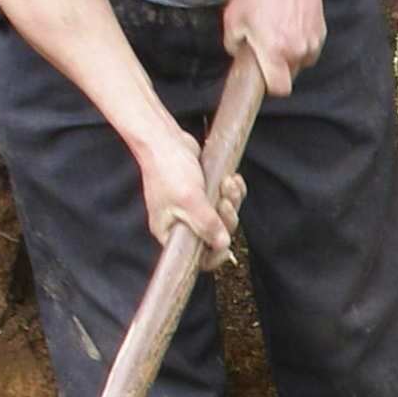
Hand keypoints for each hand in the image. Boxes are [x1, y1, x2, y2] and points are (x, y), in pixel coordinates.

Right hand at [132, 121, 240, 260]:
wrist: (164, 138)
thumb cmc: (169, 169)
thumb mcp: (189, 200)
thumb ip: (206, 224)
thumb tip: (222, 244)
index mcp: (170, 232)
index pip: (196, 258)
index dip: (214, 254)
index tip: (225, 243)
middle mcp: (181, 223)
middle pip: (215, 236)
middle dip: (227, 219)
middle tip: (225, 202)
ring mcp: (193, 208)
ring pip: (223, 216)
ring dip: (232, 201)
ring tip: (228, 183)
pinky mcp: (203, 192)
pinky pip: (225, 199)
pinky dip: (232, 191)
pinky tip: (232, 179)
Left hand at [223, 0, 325, 95]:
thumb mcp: (234, 16)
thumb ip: (233, 43)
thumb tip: (238, 53)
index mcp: (275, 52)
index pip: (280, 89)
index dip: (271, 86)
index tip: (264, 75)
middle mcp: (297, 52)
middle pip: (290, 76)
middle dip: (278, 66)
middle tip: (266, 45)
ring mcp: (313, 43)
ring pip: (301, 61)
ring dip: (291, 54)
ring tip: (279, 31)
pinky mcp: (322, 33)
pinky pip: (310, 47)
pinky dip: (301, 41)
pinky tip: (290, 23)